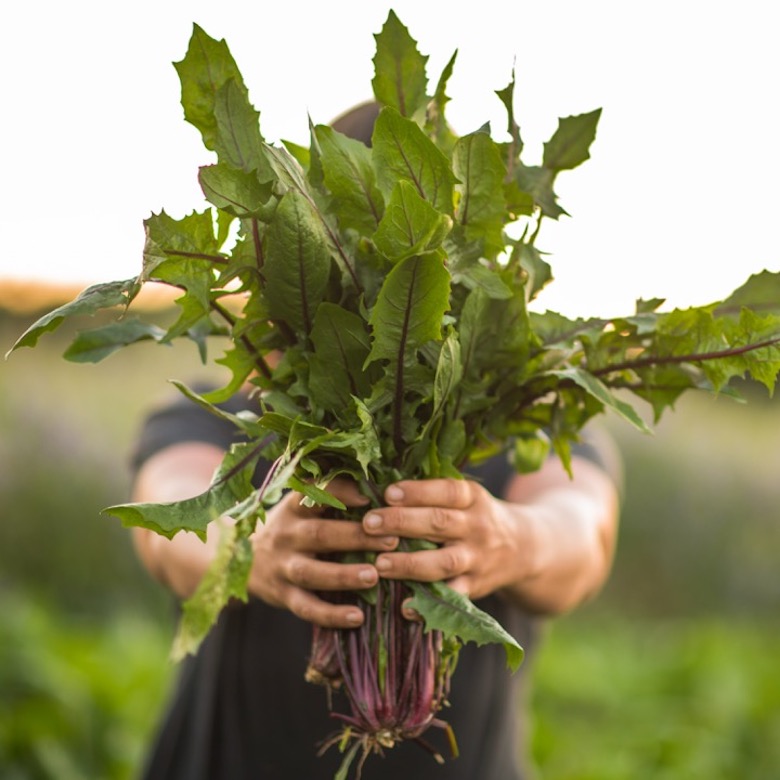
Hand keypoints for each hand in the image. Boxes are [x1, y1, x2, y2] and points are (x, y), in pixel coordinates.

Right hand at [247, 479, 398, 627]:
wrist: (242, 559)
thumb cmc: (289, 529)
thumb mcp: (300, 507)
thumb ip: (330, 497)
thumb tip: (378, 485)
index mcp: (294, 509)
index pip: (313, 494)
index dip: (339, 493)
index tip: (368, 496)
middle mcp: (286, 535)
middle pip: (320, 535)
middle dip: (356, 537)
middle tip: (391, 541)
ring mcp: (283, 567)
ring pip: (312, 573)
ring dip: (344, 575)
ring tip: (374, 576)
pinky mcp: (283, 596)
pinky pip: (307, 608)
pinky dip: (331, 615)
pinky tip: (357, 617)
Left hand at [360, 478, 529, 600]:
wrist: (524, 548)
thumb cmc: (475, 516)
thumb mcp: (466, 497)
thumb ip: (432, 494)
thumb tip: (378, 486)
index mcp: (473, 497)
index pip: (447, 491)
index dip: (417, 492)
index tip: (387, 493)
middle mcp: (478, 526)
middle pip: (440, 522)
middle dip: (402, 522)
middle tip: (369, 523)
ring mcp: (478, 558)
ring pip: (445, 561)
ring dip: (410, 563)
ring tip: (379, 563)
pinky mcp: (476, 586)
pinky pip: (453, 596)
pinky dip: (429, 604)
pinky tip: (405, 606)